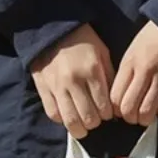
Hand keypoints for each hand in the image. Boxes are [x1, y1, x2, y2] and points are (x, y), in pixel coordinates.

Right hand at [30, 24, 114, 138]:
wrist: (52, 28)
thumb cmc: (82, 41)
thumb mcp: (102, 53)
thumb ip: (109, 77)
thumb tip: (114, 103)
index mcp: (92, 70)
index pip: (103, 107)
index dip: (107, 115)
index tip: (106, 113)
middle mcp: (74, 80)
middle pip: (88, 118)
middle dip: (95, 123)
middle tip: (95, 119)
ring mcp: (57, 86)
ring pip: (70, 121)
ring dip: (80, 129)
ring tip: (83, 126)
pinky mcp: (43, 89)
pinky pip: (53, 114)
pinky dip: (62, 120)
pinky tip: (68, 116)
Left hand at [111, 21, 157, 124]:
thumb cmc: (156, 37)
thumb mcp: (134, 49)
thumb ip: (126, 72)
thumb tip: (120, 97)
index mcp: (131, 62)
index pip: (115, 97)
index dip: (116, 109)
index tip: (121, 110)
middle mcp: (145, 71)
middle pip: (129, 109)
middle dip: (130, 118)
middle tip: (134, 116)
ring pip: (147, 112)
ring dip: (145, 119)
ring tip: (147, 114)